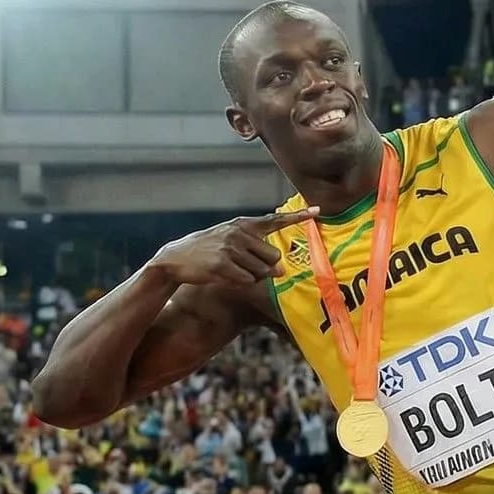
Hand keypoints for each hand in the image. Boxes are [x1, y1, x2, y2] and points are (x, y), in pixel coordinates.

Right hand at [149, 209, 310, 288]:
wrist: (175, 259)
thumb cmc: (208, 252)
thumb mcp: (231, 243)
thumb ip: (257, 253)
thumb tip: (280, 271)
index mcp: (243, 224)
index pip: (275, 220)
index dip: (298, 217)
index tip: (318, 211)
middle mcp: (239, 233)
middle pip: (274, 257)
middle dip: (264, 267)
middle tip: (242, 266)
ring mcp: (230, 248)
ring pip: (263, 271)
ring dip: (251, 277)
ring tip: (231, 270)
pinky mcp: (222, 264)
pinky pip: (247, 280)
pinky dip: (240, 283)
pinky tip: (224, 276)